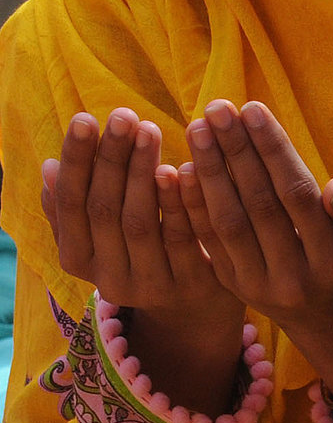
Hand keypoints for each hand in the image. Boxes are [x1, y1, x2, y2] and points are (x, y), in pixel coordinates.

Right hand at [39, 108, 239, 324]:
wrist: (194, 307)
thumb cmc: (143, 253)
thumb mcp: (102, 237)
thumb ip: (75, 208)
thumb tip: (48, 168)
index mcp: (79, 260)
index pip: (71, 205)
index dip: (77, 162)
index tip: (84, 118)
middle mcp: (108, 278)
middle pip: (104, 210)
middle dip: (111, 159)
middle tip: (123, 115)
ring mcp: (150, 283)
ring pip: (140, 223)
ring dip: (142, 173)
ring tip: (149, 129)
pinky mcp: (191, 282)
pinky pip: (184, 236)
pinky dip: (179, 201)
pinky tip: (181, 167)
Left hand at [176, 100, 332, 336]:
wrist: (330, 315)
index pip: (297, 194)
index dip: (273, 150)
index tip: (253, 108)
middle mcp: (292, 278)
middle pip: (258, 204)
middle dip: (236, 151)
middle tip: (217, 107)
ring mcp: (257, 285)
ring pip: (227, 221)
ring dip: (210, 171)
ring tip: (198, 127)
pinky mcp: (231, 286)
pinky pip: (207, 240)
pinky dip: (193, 203)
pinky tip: (184, 167)